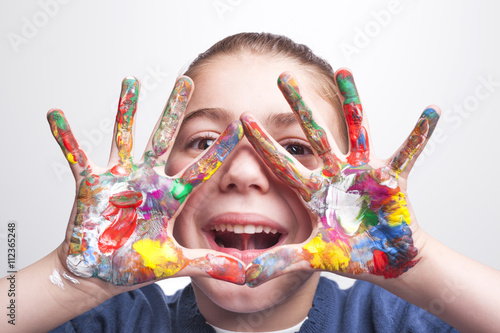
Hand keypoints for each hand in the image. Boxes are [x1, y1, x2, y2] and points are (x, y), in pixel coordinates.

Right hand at [48, 76, 244, 285]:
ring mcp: (119, 179)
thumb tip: (245, 273)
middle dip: (174, 110)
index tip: (239, 125)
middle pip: (163, 139)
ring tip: (131, 81)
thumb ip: (208, 264)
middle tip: (186, 79)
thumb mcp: (176, 263)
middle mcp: (146, 181)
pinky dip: (65, 137)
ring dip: (127, 110)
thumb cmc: (136, 264)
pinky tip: (56, 114)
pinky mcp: (90, 185)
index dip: (220, 150)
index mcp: (168, 197)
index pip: (199, 169)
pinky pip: (76, 156)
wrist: (101, 272)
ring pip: (125, 137)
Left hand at [241, 70, 438, 285]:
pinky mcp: (390, 178)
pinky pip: (408, 152)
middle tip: (282, 75)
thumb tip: (243, 276)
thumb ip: (279, 262)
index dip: (262, 141)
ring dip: (352, 100)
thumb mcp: (311, 257)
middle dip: (298, 105)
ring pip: (356, 129)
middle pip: (313, 133)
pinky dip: (421, 134)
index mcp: (313, 190)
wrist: (382, 260)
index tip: (243, 117)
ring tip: (344, 69)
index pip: (282, 161)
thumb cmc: (348, 255)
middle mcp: (335, 173)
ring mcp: (362, 172)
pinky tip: (431, 111)